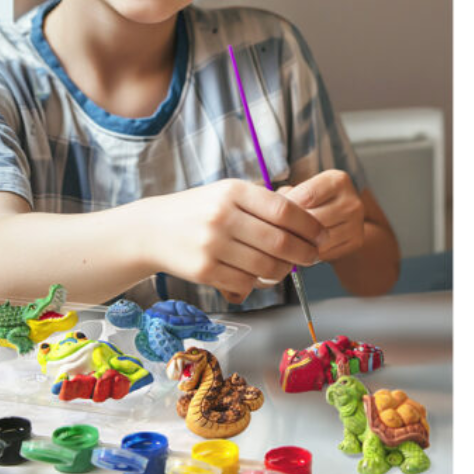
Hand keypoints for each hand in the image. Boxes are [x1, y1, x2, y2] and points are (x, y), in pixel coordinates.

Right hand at [141, 179, 321, 303]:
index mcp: (233, 191)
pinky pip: (246, 282)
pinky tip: (258, 274)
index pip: (284, 210)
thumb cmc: (199, 211)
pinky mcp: (204, 270)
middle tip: (312, 256)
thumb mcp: (226, 194)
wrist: (152, 230)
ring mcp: (212, 244)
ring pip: (266, 267)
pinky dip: (258, 282)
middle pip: (280, 242)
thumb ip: (262, 204)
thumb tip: (307, 225)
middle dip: (305, 253)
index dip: (309, 226)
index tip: (320, 235)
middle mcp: (222, 216)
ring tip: (286, 266)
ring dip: (284, 271)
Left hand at [278, 170, 364, 261]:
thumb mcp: (302, 189)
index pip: (307, 196)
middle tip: (276, 231)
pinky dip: (310, 253)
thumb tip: (271, 208)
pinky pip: (326, 253)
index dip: (286, 207)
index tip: (273, 212)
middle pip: (313, 220)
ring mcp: (357, 223)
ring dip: (299, 242)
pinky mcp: (356, 242)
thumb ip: (287, 195)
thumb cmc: (313, 200)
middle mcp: (352, 201)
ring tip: (287, 239)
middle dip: (291, 227)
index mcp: (338, 180)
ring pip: (319, 239)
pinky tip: (301, 247)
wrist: (341, 216)